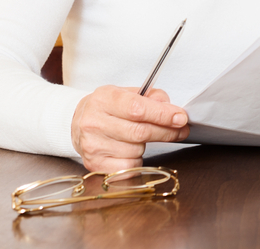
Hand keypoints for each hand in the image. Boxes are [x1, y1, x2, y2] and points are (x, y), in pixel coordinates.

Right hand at [71, 85, 189, 171]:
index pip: (137, 109)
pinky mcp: (94, 165)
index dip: (162, 114)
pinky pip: (129, 166)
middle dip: (166, 132)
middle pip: (140, 132)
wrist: (77, 124)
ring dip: (148, 145)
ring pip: (136, 150)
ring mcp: (92, 146)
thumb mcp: (127, 93)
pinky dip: (137, 160)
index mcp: (104, 99)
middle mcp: (94, 122)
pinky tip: (131, 150)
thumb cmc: (109, 108)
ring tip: (140, 137)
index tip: (181, 117)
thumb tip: (169, 108)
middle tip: (181, 129)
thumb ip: (151, 97)